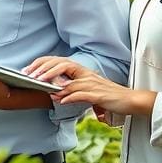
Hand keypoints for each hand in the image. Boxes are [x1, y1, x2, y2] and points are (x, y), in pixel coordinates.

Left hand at [26, 56, 153, 116]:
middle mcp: (86, 75)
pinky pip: (82, 95)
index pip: (60, 62)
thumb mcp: (88, 90)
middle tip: (31, 77)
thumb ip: (73, 90)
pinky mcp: (99, 95)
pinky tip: (61, 101)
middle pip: (62, 66)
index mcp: (82, 72)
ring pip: (70, 82)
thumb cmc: (109, 96)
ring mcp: (93, 84)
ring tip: (43, 89)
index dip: (44, 64)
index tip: (30, 70)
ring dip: (55, 86)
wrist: (131, 100)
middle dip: (45, 71)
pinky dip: (70, 97)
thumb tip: (56, 94)